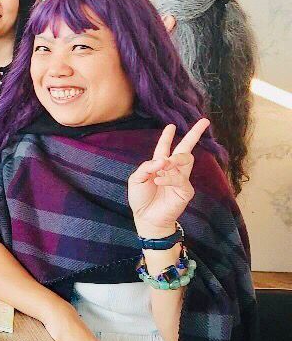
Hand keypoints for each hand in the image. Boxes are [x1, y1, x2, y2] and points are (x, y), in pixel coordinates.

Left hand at [128, 118, 208, 235]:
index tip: (171, 125)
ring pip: (186, 160)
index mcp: (159, 165)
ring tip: (164, 163)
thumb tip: (161, 160)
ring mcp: (181, 179)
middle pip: (186, 149)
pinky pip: (180, 179)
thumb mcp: (136, 179)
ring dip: (175, 159)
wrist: (146, 218)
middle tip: (204, 122)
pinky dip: (168, 179)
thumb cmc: (141, 198)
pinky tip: (157, 182)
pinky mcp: (185, 190)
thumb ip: (146, 167)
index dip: (167, 136)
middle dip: (194, 134)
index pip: (165, 147)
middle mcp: (172, 169)